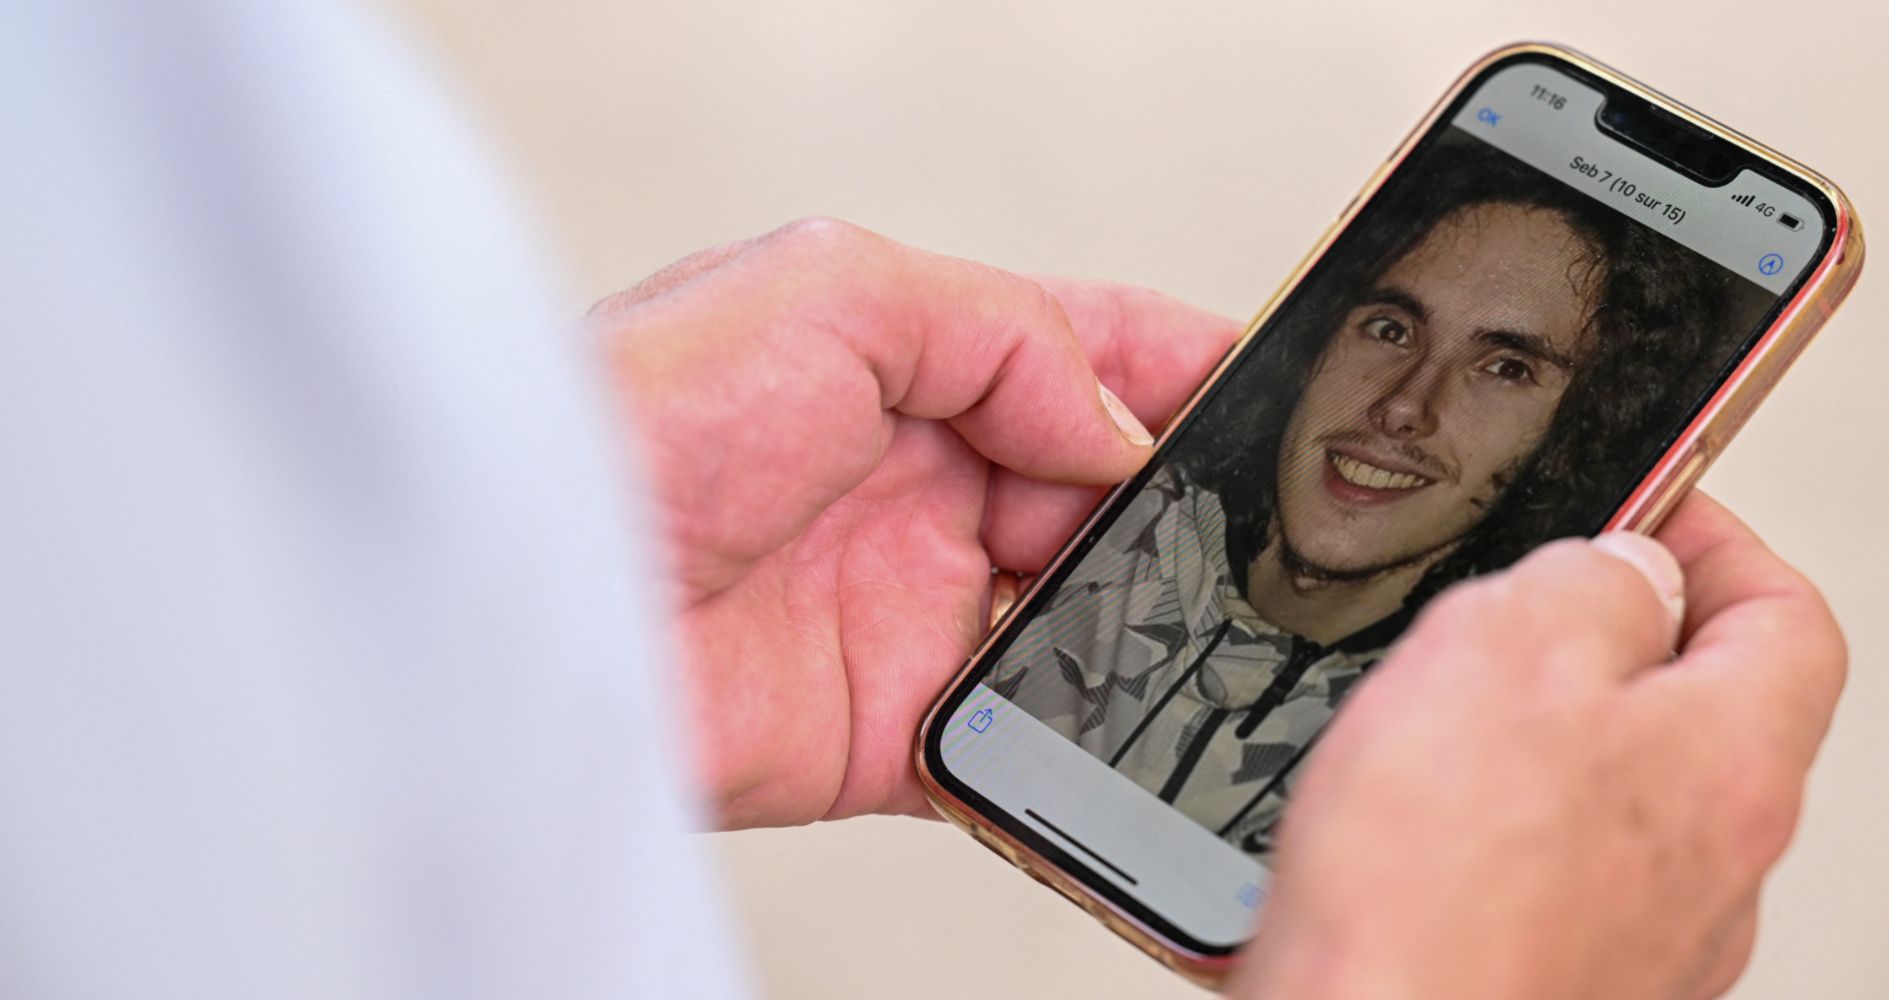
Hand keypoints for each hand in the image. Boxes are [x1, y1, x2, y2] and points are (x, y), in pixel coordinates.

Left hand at [591, 218, 1239, 827]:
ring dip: (1132, 624)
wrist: (535, 603)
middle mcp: (911, 488)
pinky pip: (1012, 745)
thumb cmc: (637, 422)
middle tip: (1228, 523)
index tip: (1264, 391)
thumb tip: (1110, 422)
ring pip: (1071, 622)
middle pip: (1091, 497)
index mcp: (899, 368)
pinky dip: (1069, 746)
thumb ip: (997, 332)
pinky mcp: (886, 728)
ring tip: (1186, 621)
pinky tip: (1112, 724)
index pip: (1075, 354)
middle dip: (1166, 508)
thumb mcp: (830, 290)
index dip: (1174, 368)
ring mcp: (905, 608)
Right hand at [1231, 493, 1845, 999]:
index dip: (1716, 545)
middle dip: (1614, 642)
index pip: (1788, 618)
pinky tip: (1415, 826)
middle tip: (1521, 613)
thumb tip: (1618, 567)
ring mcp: (1648, 936)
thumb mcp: (1506, 643)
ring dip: (1547, 742)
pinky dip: (1498, 829)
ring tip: (1444, 728)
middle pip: (1706, 710)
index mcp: (1731, 760)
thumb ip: (1587, 580)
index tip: (1643, 515)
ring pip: (1623, 796)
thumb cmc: (1438, 887)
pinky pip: (1555, 871)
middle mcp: (1716, 863)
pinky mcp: (1567, 976)